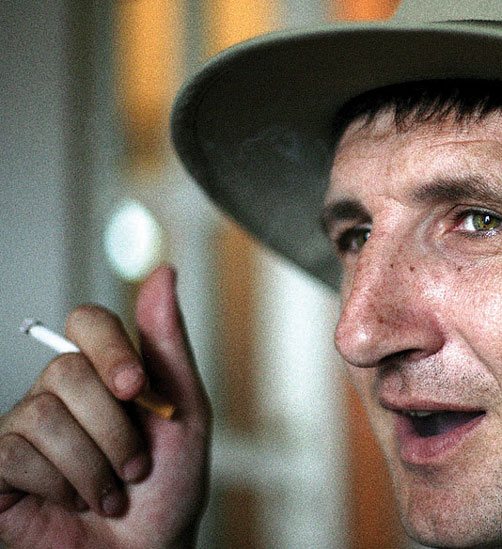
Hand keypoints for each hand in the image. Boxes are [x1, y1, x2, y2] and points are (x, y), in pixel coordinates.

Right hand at [0, 265, 211, 547]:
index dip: (109, 347)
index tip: (138, 388)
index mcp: (103, 375)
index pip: (86, 322)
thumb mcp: (184, 412)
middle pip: (67, 370)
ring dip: (95, 466)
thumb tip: (164, 272)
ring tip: (110, 492)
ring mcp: (23, 430)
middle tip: (136, 465)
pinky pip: (16, 453)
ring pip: (42, 412)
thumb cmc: (169, 488)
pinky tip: (74, 503)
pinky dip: (62, 485)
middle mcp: (58, 394)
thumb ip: (168, 344)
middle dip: (115, 428)